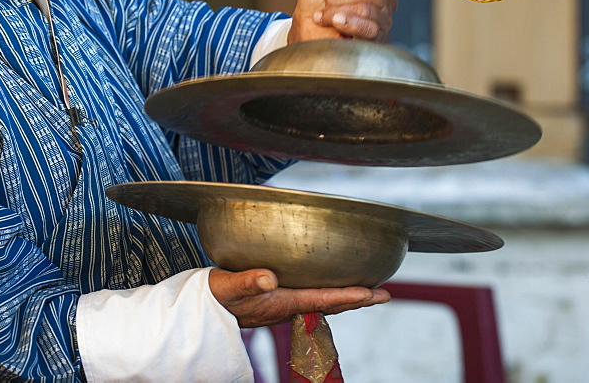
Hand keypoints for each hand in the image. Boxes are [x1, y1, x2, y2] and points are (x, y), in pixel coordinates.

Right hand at [208, 268, 389, 327]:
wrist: (203, 310)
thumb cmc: (215, 296)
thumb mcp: (228, 286)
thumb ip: (247, 281)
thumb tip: (269, 279)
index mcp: (281, 302)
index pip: (322, 299)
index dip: (349, 296)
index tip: (372, 293)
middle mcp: (288, 306)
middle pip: (331, 304)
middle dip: (358, 299)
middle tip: (384, 294)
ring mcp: (285, 305)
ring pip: (324, 302)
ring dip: (347, 298)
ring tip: (368, 292)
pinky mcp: (279, 300)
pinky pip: (312, 298)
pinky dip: (330, 294)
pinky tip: (333, 288)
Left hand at [289, 0, 397, 43]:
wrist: (303, 27)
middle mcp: (383, 0)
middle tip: (326, 1)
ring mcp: (381, 21)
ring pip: (368, 10)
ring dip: (338, 10)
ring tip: (323, 14)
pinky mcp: (374, 40)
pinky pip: (369, 28)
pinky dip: (347, 22)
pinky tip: (335, 22)